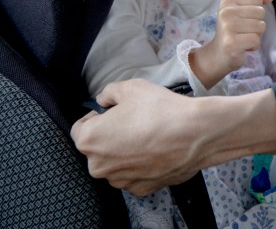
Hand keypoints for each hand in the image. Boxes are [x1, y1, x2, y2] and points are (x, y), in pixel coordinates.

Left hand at [71, 79, 204, 195]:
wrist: (195, 133)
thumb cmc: (161, 109)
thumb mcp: (130, 87)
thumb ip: (108, 92)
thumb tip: (104, 100)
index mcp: (89, 140)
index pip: (80, 127)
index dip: (98, 116)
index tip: (115, 112)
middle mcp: (99, 166)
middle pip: (98, 148)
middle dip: (111, 136)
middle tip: (135, 122)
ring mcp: (120, 180)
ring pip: (116, 163)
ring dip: (126, 152)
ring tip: (150, 135)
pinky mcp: (141, 188)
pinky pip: (135, 174)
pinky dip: (142, 164)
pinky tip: (158, 150)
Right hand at [190, 0, 275, 87]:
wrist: (218, 55)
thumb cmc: (234, 32)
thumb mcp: (243, 13)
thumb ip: (257, 1)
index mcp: (227, 1)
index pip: (257, 0)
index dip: (256, 13)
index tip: (243, 21)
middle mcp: (225, 12)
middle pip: (260, 12)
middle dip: (257, 25)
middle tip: (243, 32)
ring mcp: (227, 27)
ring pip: (260, 26)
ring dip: (256, 36)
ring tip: (243, 39)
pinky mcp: (231, 43)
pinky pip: (256, 40)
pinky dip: (254, 46)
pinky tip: (243, 47)